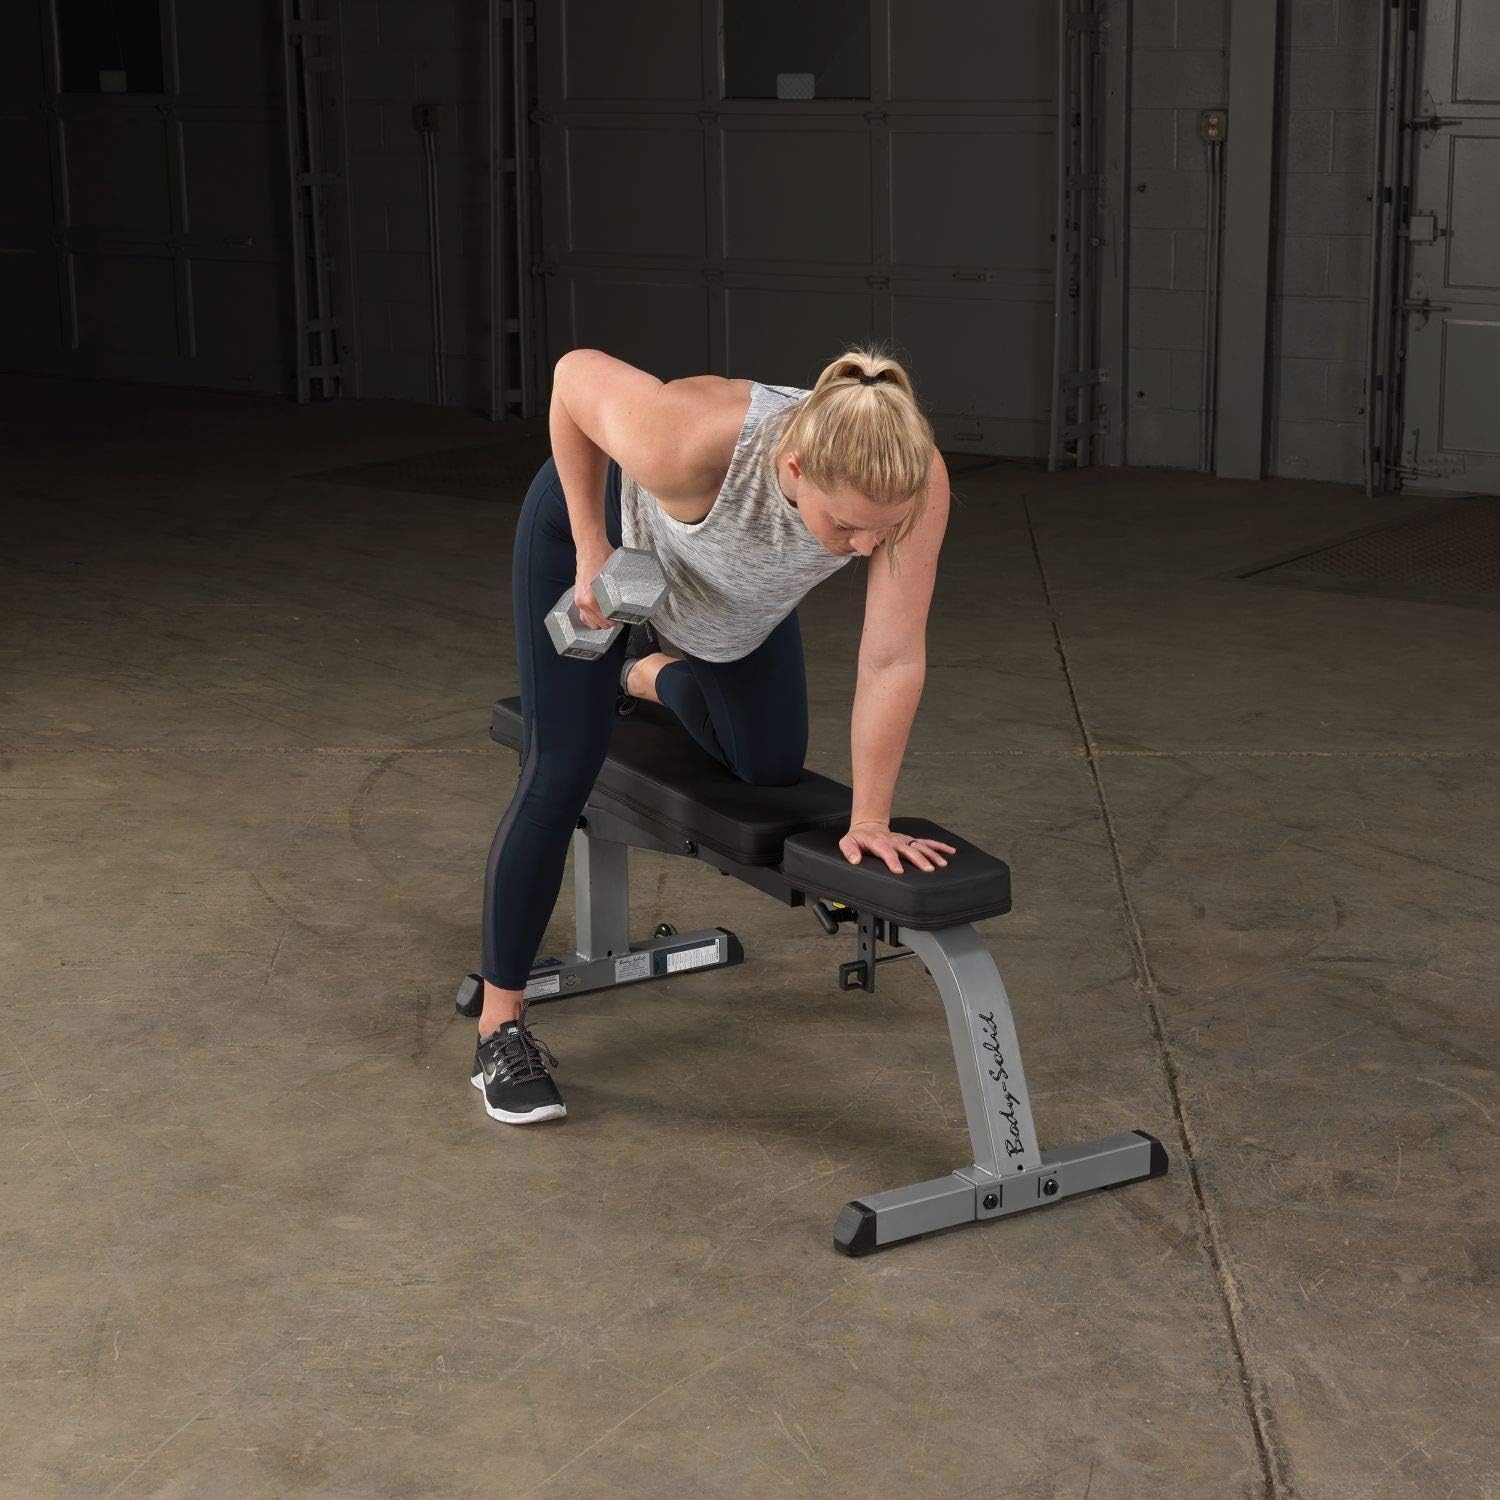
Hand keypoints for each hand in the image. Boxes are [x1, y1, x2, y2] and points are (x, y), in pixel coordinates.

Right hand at [573, 541, 615, 631]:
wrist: (589, 546)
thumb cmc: (603, 557)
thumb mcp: (615, 575)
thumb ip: (620, 589)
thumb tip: (633, 596)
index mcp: (591, 599)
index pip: (605, 621)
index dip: (617, 621)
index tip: (623, 617)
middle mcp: (583, 601)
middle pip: (599, 624)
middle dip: (610, 622)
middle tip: (619, 616)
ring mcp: (578, 599)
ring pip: (590, 622)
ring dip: (600, 622)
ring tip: (610, 616)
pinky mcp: (577, 595)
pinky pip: (583, 614)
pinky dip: (591, 618)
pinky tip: (599, 615)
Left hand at [839, 820, 956, 874]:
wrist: (868, 826)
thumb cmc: (859, 837)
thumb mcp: (847, 842)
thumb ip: (850, 850)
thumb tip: (855, 860)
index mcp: (879, 842)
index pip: (886, 851)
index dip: (892, 860)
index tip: (898, 870)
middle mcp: (894, 840)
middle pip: (908, 850)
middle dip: (919, 859)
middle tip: (928, 869)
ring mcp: (904, 840)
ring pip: (920, 846)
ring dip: (932, 854)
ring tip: (942, 864)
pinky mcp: (910, 840)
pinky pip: (926, 842)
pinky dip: (939, 846)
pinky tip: (950, 851)